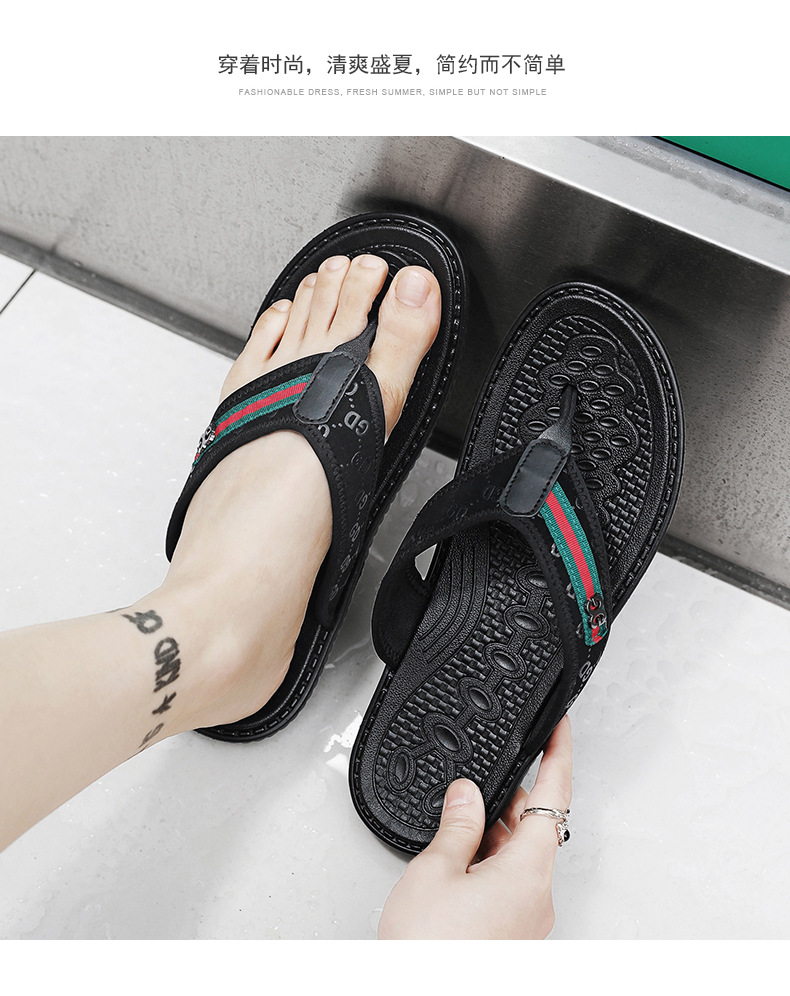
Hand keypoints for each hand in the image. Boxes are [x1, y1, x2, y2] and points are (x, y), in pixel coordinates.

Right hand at [378, 715, 572, 938]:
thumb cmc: (430, 953)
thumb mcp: (435, 873)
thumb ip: (457, 826)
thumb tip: (467, 795)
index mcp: (528, 871)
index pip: (555, 796)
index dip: (558, 755)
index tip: (559, 729)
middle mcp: (537, 897)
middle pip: (537, 828)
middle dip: (512, 799)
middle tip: (484, 779)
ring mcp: (526, 920)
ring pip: (521, 858)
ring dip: (496, 834)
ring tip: (458, 823)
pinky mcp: (511, 936)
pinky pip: (509, 884)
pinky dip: (490, 862)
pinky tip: (459, 861)